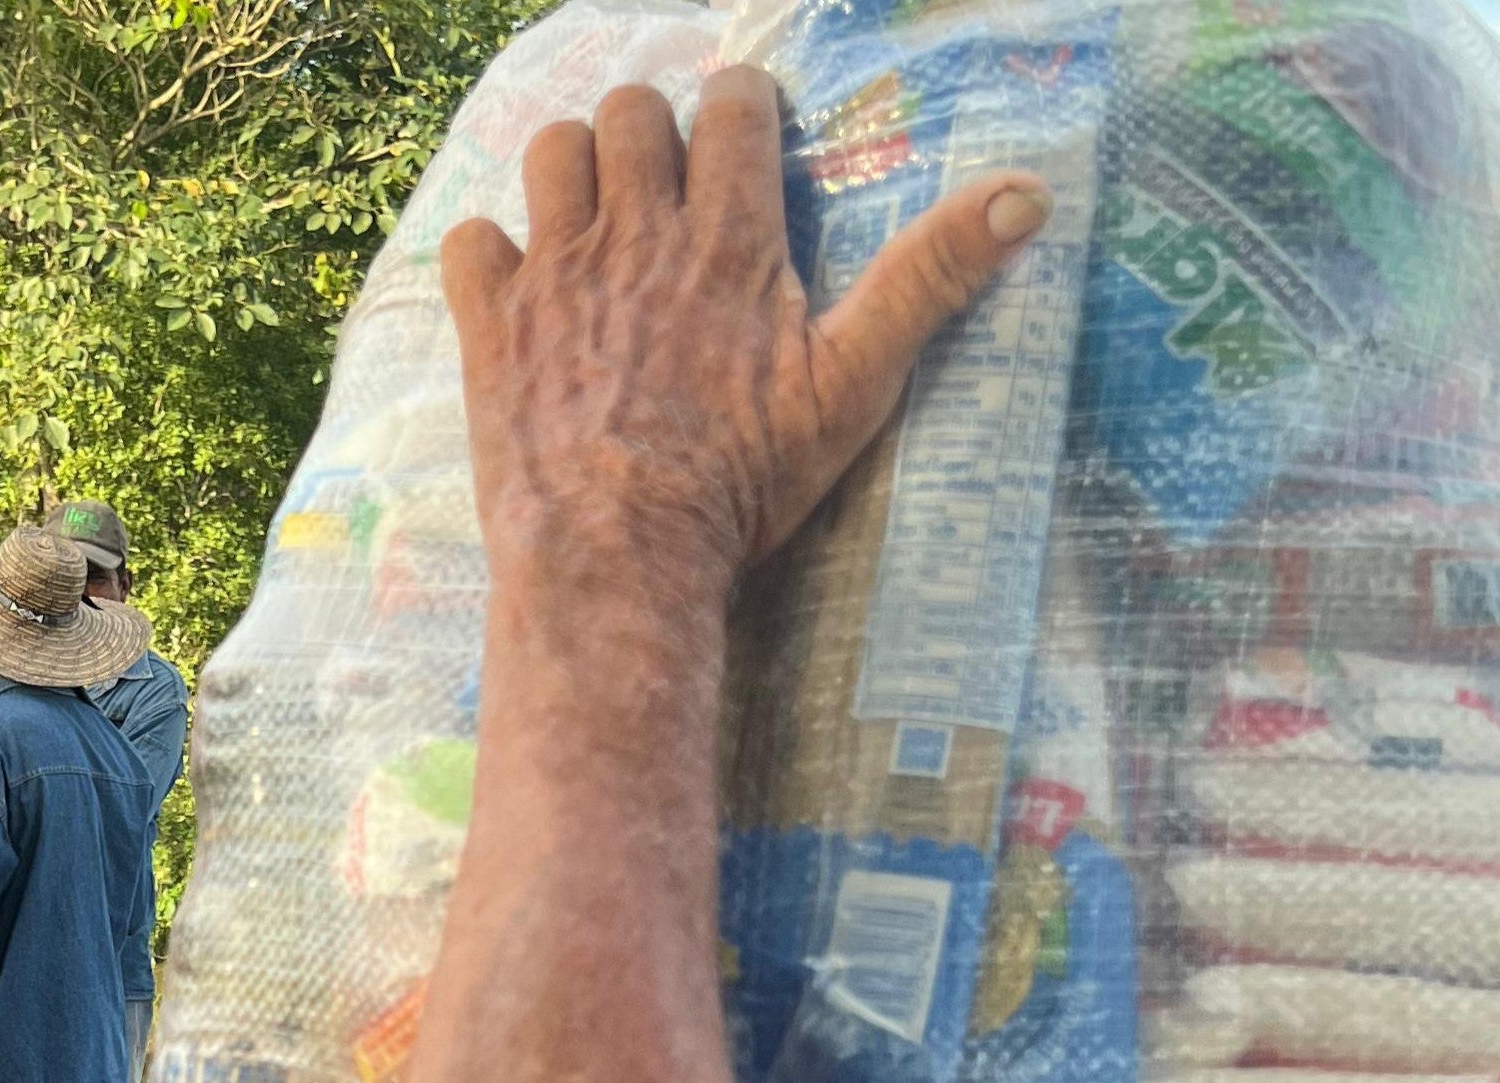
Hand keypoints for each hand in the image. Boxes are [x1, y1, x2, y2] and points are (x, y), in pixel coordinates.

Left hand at [441, 70, 1050, 686]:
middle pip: (631, 112)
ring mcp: (553, 274)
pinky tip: (518, 287)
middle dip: (650, 132)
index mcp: (726, 237)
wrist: (619, 559)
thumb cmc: (742, 482)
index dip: (739, 110)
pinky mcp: (490, 324)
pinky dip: (490, 252)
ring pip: (550, 152)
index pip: (731, 107)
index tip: (742, 140)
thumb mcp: (855, 384)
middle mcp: (634, 234)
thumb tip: (1029, 192)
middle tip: (664, 188)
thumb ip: (931, 278)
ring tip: (595, 220)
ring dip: (573, 171)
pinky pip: (470, 239)